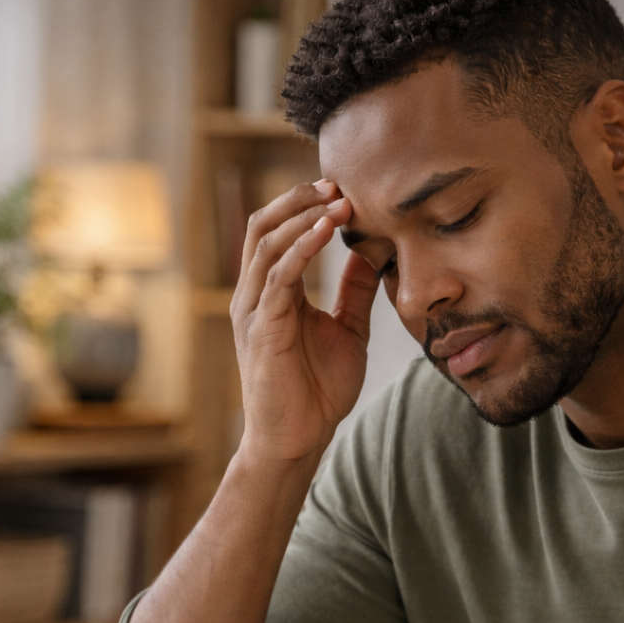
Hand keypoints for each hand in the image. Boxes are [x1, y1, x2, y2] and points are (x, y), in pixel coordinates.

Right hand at [231, 181, 379, 464]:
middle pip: (262, 226)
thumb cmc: (318, 391)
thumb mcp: (347, 329)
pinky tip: (328, 230)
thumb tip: (370, 253)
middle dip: (298, 199)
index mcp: (272, 293)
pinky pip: (278, 275)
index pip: (278, 233)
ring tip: (338, 200)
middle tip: (336, 183)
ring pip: (267, 243)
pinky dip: (303, 247)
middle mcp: (254, 295)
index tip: (344, 189)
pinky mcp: (261, 327)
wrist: (299, 439)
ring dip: (304, 216)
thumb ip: (354, 291)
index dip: (306, 206)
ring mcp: (253, 310)